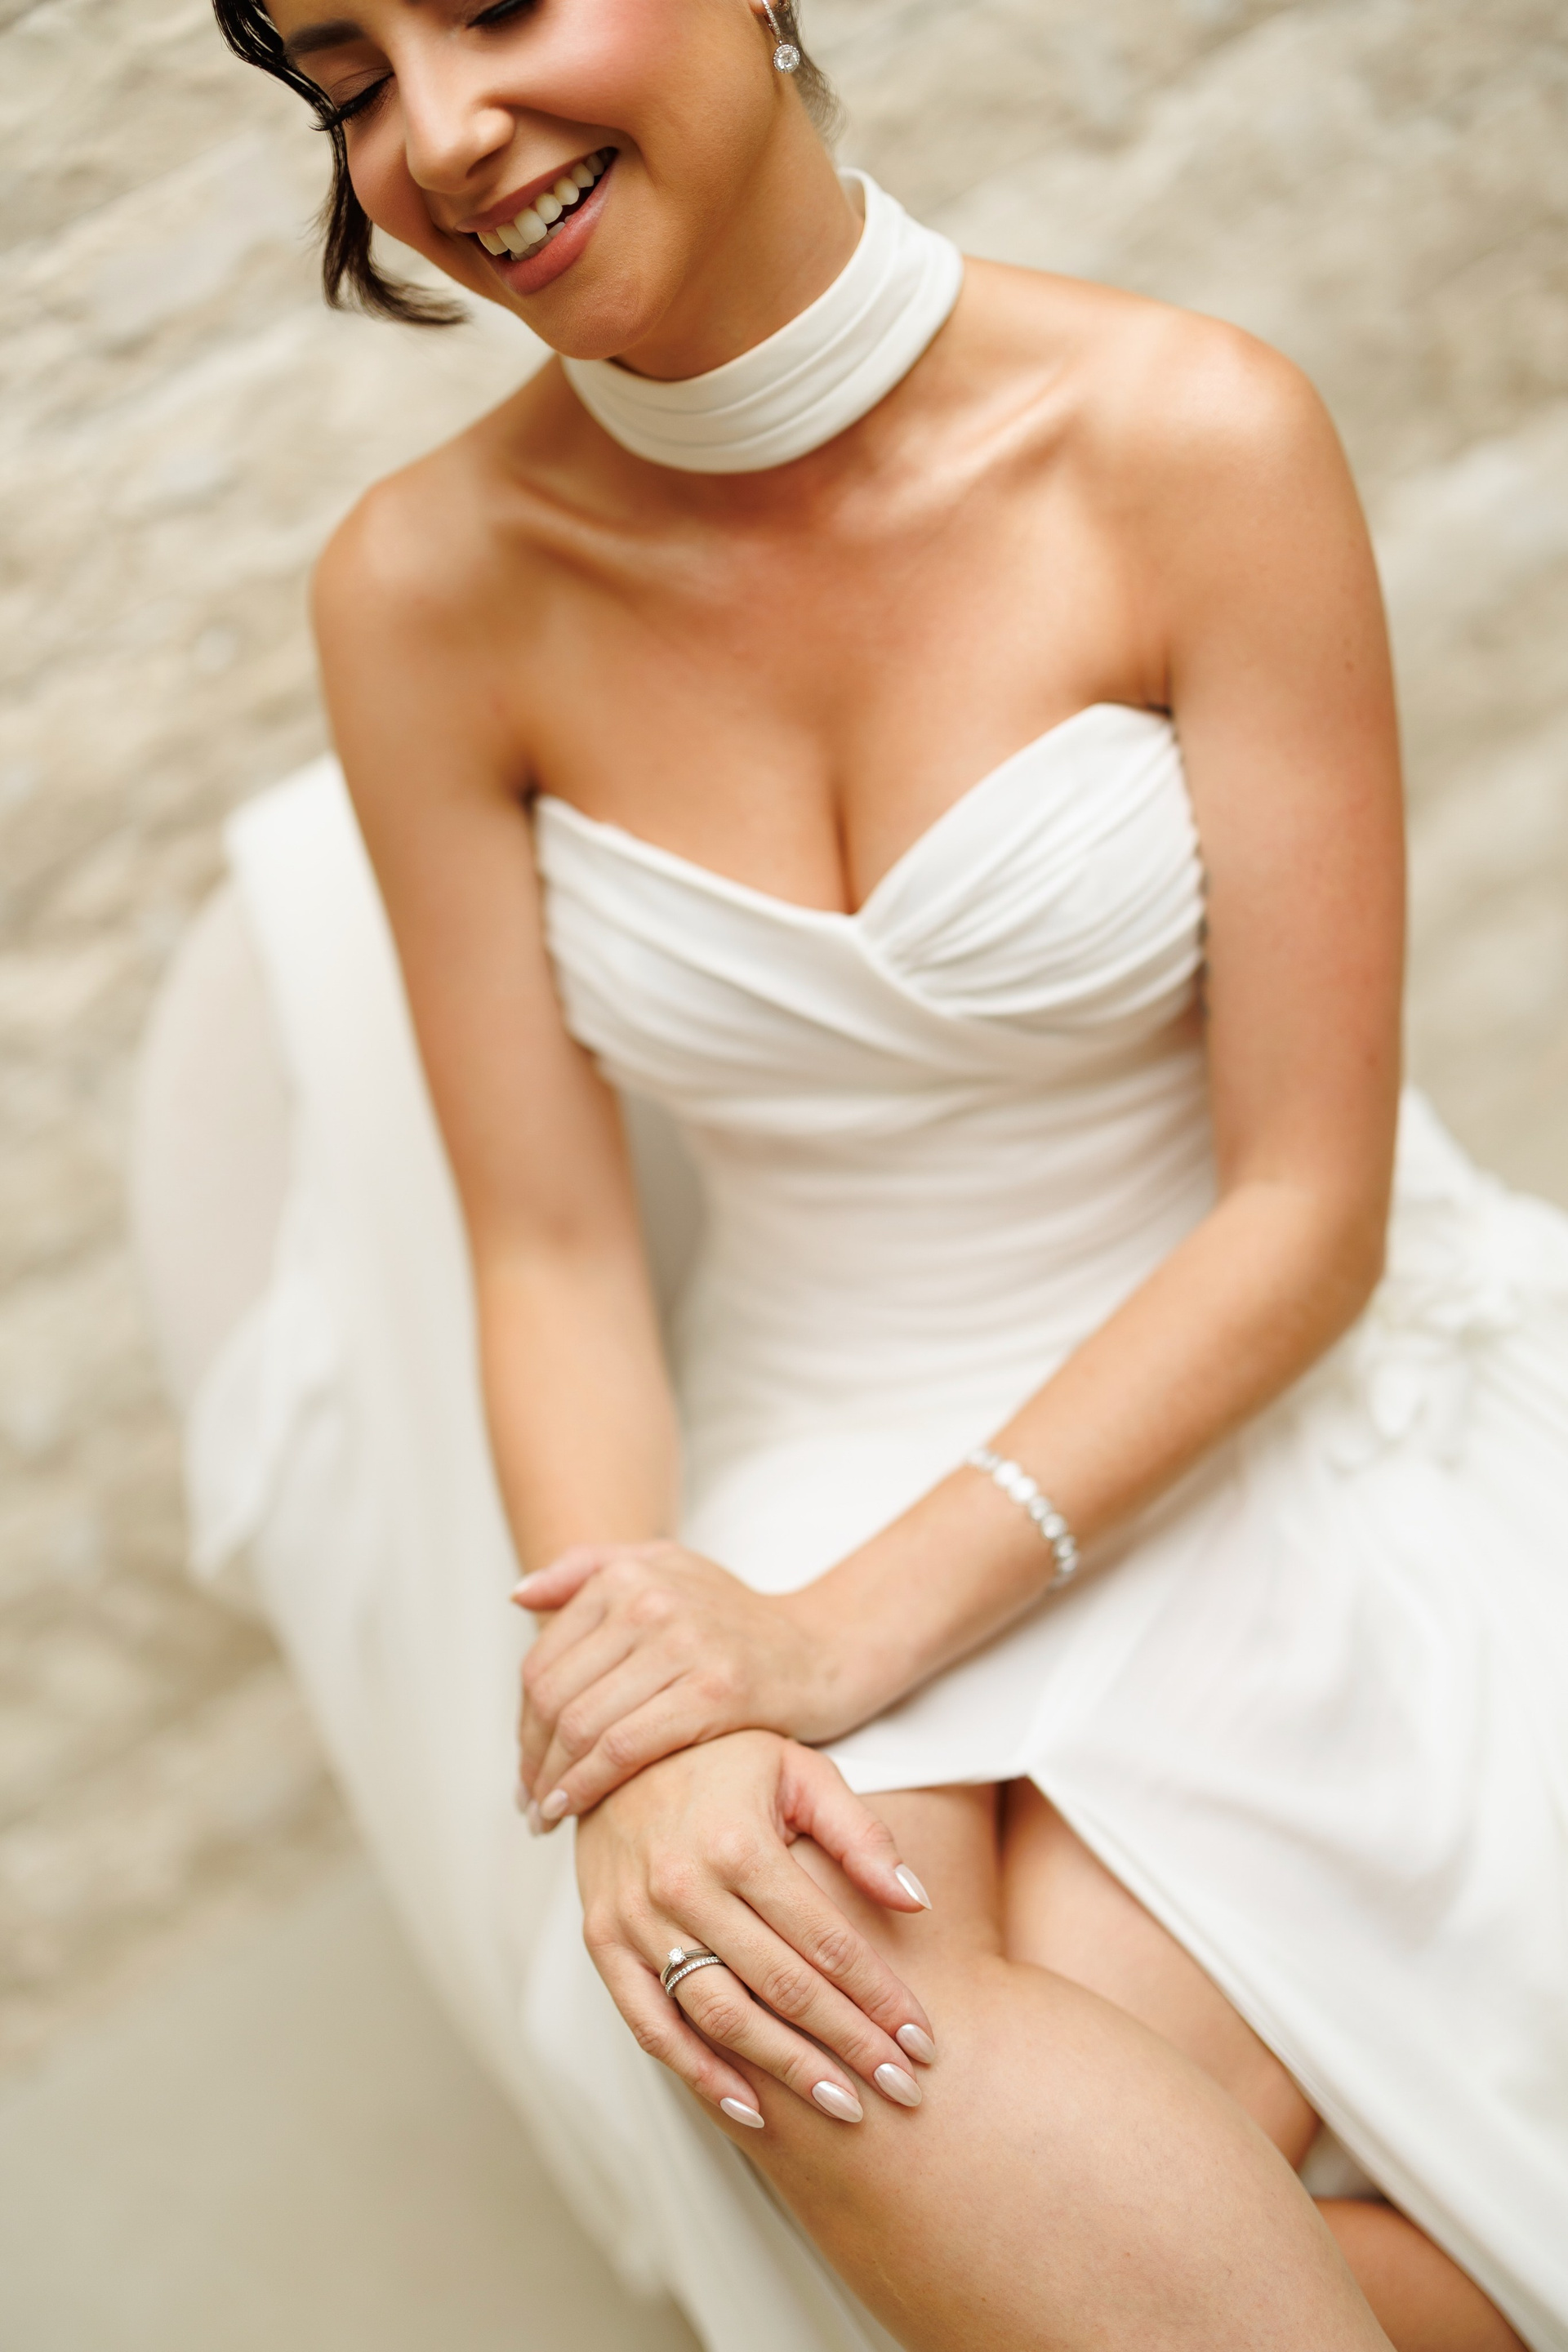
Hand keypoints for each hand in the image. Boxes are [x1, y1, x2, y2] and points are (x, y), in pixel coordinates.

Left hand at [514, 1539, 846, 1825]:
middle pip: (554, 1698)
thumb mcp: (668, 1567)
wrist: (823, 1649)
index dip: (521, 1725)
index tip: (525, 1766)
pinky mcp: (715, 1691)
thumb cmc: (738, 1619)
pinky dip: (588, 1786)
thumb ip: (590, 1567)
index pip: (542, 1663)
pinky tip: (575, 1810)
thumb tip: (519, 1594)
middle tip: (529, 1803)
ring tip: (546, 1815)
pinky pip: (625, 1748)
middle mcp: (649, 1602)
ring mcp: (683, 1644)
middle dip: (531, 1762)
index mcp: (627, 1575)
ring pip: (583, 1726)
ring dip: (552, 1783)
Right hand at [574, 1730, 937, 2131]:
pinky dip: (700, 2074)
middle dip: (850, 2045)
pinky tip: (752, 2109)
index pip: (826, 1940)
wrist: (614, 1751)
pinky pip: (651, 2025)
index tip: (922, 2041)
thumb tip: (916, 1902)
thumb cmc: (721, 1760)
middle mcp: (684, 1886)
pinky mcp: (604, 1942)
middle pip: (783, 1987)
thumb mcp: (798, 1770)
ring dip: (787, 2071)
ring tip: (845, 2107)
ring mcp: (638, 1919)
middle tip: (904, 2090)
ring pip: (722, 2016)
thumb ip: (859, 1835)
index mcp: (738, 1842)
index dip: (880, 1996)